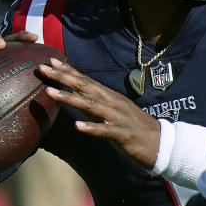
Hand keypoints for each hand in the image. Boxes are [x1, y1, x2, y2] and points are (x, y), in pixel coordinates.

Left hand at [39, 58, 159, 168]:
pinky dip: (92, 127)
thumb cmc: (135, 130)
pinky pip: (106, 130)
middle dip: (63, 78)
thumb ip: (97, 106)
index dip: (69, 71)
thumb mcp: (115, 113)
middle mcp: (113, 103)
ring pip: (92, 106)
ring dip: (71, 98)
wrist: (162, 144)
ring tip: (52, 93)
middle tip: (43, 68)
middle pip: (86, 87)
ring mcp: (119, 118)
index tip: (51, 61)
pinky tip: (78, 126)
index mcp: (111, 98)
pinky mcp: (124, 135)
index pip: (87, 80)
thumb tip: (77, 99)